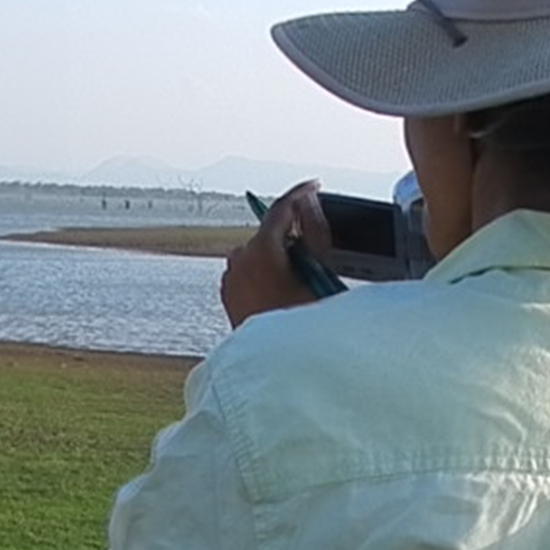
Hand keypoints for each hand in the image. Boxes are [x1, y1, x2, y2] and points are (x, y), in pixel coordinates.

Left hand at [221, 180, 331, 328]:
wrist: (273, 363)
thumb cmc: (300, 322)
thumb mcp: (320, 275)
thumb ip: (316, 235)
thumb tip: (308, 207)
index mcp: (262, 250)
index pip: (282, 207)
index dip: (301, 193)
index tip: (315, 186)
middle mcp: (239, 258)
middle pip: (272, 233)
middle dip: (294, 236)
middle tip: (318, 251)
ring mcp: (230, 276)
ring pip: (261, 253)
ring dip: (280, 257)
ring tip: (302, 280)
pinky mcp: (228, 293)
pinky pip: (250, 272)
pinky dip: (267, 273)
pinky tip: (283, 293)